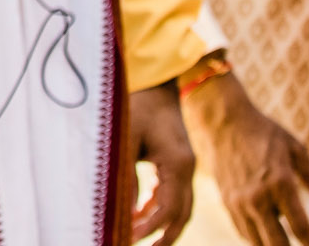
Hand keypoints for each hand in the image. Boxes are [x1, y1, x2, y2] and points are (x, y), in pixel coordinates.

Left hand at [127, 82, 196, 244]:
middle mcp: (186, 168)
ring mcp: (185, 165)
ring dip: (162, 224)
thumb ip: (125, 173)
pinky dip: (159, 208)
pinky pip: (173, 194)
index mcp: (178, 163)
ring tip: (138, 238)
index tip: (129, 237)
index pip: (168, 208)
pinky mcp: (177, 162)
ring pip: (180, 207)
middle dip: (163, 235)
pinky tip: (139, 214)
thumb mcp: (125, 136)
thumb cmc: (136, 103)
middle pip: (181, 214)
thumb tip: (121, 209)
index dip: (149, 227)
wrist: (155, 78)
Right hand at [190, 69, 308, 245]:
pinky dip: (254, 238)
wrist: (223, 120)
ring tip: (282, 245)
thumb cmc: (263, 131)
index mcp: (281, 185)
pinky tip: (264, 237)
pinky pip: (241, 230)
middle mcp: (258, 198)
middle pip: (277, 243)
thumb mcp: (295, 149)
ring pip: (256, 241)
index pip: (301, 228)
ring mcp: (239, 201)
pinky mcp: (226, 200)